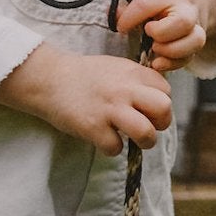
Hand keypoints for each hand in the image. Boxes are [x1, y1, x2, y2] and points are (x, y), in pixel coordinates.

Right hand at [0, 44, 172, 154]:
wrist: (49, 79)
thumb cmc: (85, 75)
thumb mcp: (117, 67)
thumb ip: (138, 81)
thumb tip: (159, 100)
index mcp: (133, 73)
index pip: (166, 91)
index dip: (160, 102)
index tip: (147, 107)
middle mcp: (125, 90)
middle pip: (164, 109)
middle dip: (161, 122)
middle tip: (149, 125)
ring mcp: (109, 109)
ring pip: (146, 132)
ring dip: (145, 141)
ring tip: (135, 139)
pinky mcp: (92, 127)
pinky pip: (116, 148)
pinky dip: (112, 148)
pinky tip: (104, 139)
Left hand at [116, 0, 215, 72]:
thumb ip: (129, 3)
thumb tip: (113, 15)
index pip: (147, 4)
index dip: (131, 18)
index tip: (121, 27)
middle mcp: (187, 9)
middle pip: (183, 22)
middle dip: (161, 33)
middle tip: (147, 33)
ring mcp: (196, 27)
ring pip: (195, 41)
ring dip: (171, 50)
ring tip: (154, 49)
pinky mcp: (195, 44)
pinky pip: (189, 57)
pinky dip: (172, 64)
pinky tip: (157, 62)